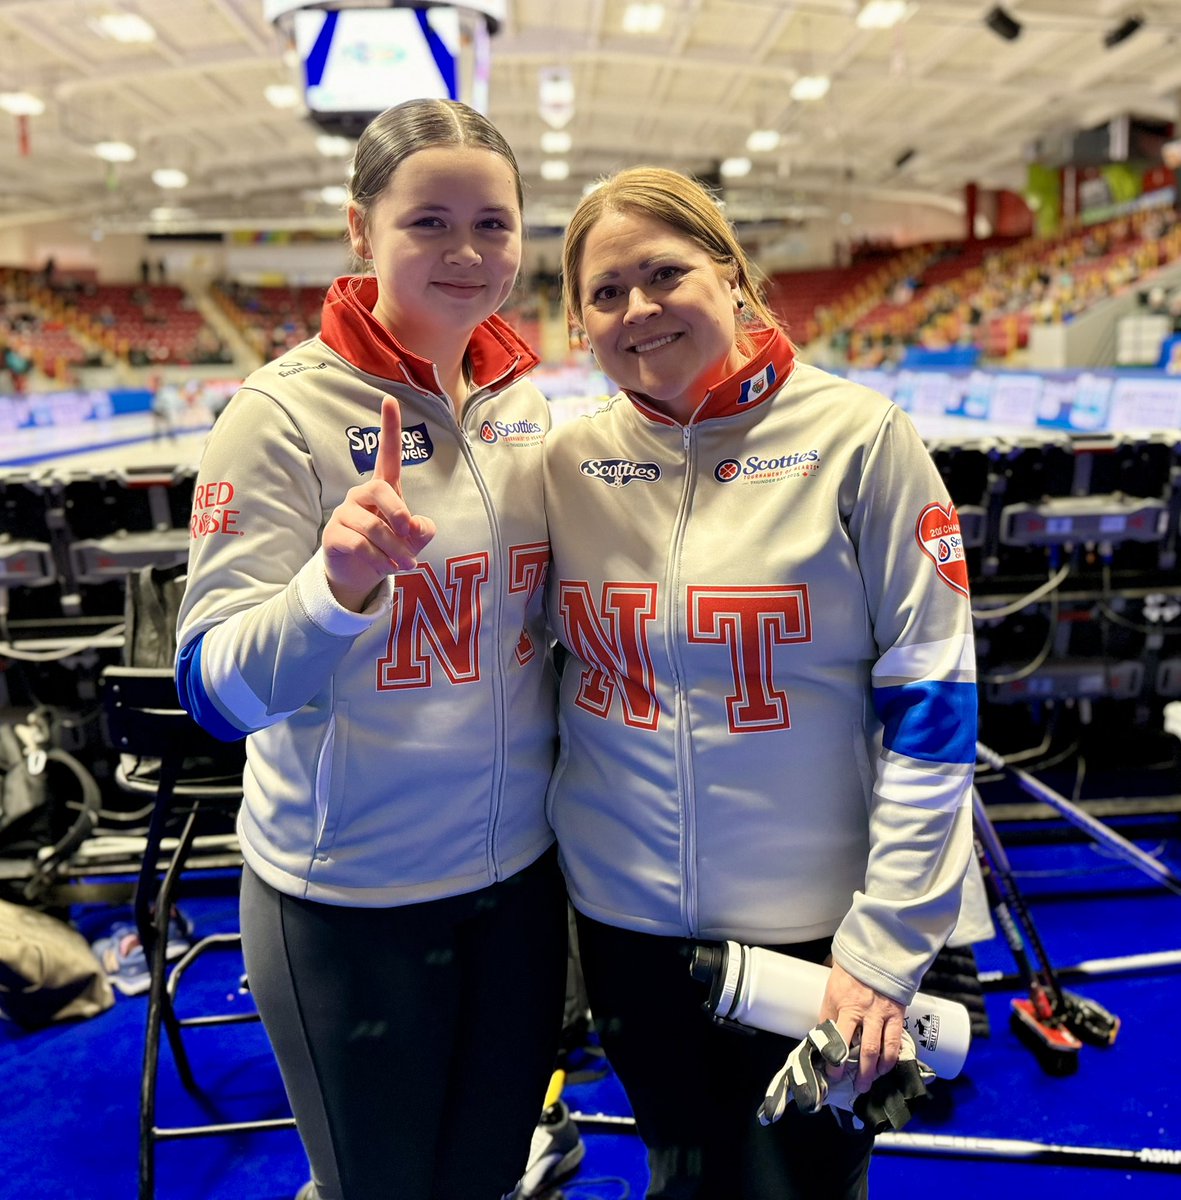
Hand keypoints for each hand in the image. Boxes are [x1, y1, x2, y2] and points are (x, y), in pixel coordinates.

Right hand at [321, 396, 435, 610]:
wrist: (361, 575)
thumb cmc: (391, 548)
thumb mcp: (414, 540)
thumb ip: (423, 530)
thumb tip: (417, 526)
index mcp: (384, 489)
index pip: (387, 454)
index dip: (389, 428)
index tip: (389, 399)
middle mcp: (361, 495)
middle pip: (381, 489)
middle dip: (400, 514)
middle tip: (411, 536)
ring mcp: (344, 513)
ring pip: (374, 526)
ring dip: (395, 549)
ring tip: (405, 565)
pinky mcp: (333, 534)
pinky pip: (359, 545)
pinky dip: (379, 561)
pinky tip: (385, 568)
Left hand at [819, 960, 906, 1092]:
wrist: (874, 954)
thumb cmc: (848, 973)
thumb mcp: (831, 991)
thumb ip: (829, 1014)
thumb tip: (823, 1036)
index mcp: (842, 1005)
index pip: (836, 1038)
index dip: (834, 1059)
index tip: (831, 1074)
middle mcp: (862, 1012)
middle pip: (861, 1050)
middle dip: (858, 1073)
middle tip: (856, 1087)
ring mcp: (881, 1014)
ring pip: (880, 1050)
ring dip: (875, 1071)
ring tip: (870, 1082)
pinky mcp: (896, 1014)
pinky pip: (896, 1042)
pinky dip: (891, 1058)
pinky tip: (886, 1067)